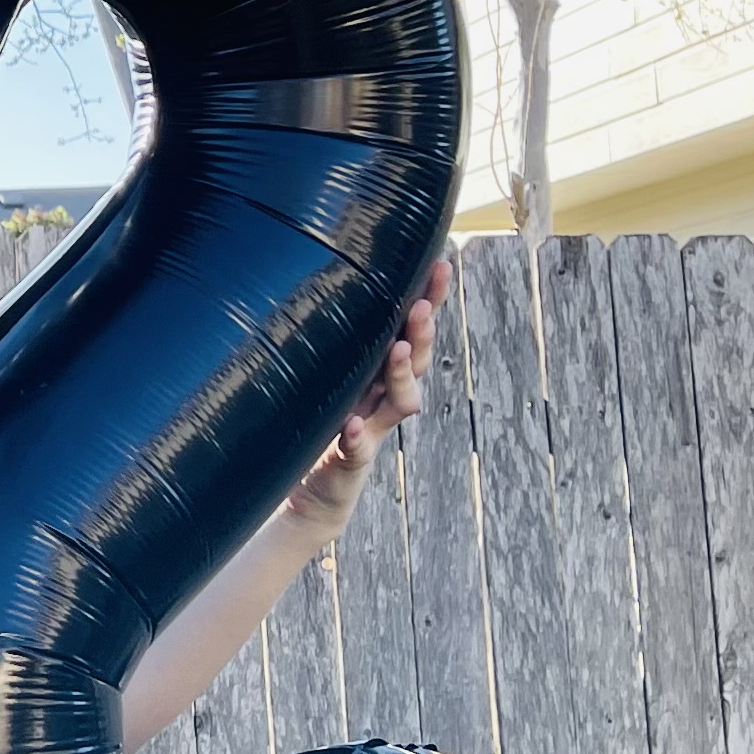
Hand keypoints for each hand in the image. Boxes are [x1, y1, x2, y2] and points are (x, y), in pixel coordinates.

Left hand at [281, 257, 446, 540]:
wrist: (313, 489)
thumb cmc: (318, 420)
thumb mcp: (323, 374)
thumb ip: (329, 339)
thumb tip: (312, 271)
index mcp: (377, 367)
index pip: (411, 327)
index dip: (431, 298)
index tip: (442, 265)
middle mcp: (382, 394)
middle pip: (416, 358)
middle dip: (421, 332)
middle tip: (420, 307)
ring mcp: (372, 425)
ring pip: (401, 398)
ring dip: (400, 374)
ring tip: (397, 351)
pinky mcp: (353, 457)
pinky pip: (360, 447)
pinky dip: (358, 437)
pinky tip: (354, 426)